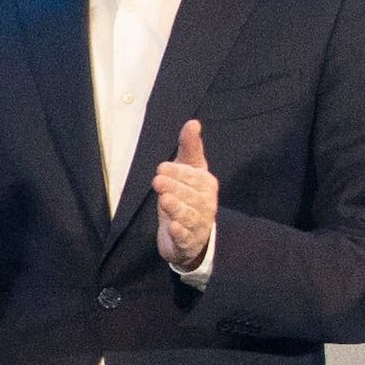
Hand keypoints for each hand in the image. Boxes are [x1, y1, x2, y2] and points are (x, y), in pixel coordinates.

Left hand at [153, 118, 216, 273]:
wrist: (193, 234)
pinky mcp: (188, 242)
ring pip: (188, 216)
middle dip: (175, 188)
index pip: (194, 177)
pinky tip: (172, 227)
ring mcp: (198, 225)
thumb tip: (193, 122)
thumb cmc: (189, 196)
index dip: (179, 172)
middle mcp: (206, 205)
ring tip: (164, 200)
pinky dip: (179, 233)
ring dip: (176, 208)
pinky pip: (185, 238)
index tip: (162, 167)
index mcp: (206, 185)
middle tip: (158, 180)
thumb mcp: (190, 171)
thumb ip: (190, 148)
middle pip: (191, 196)